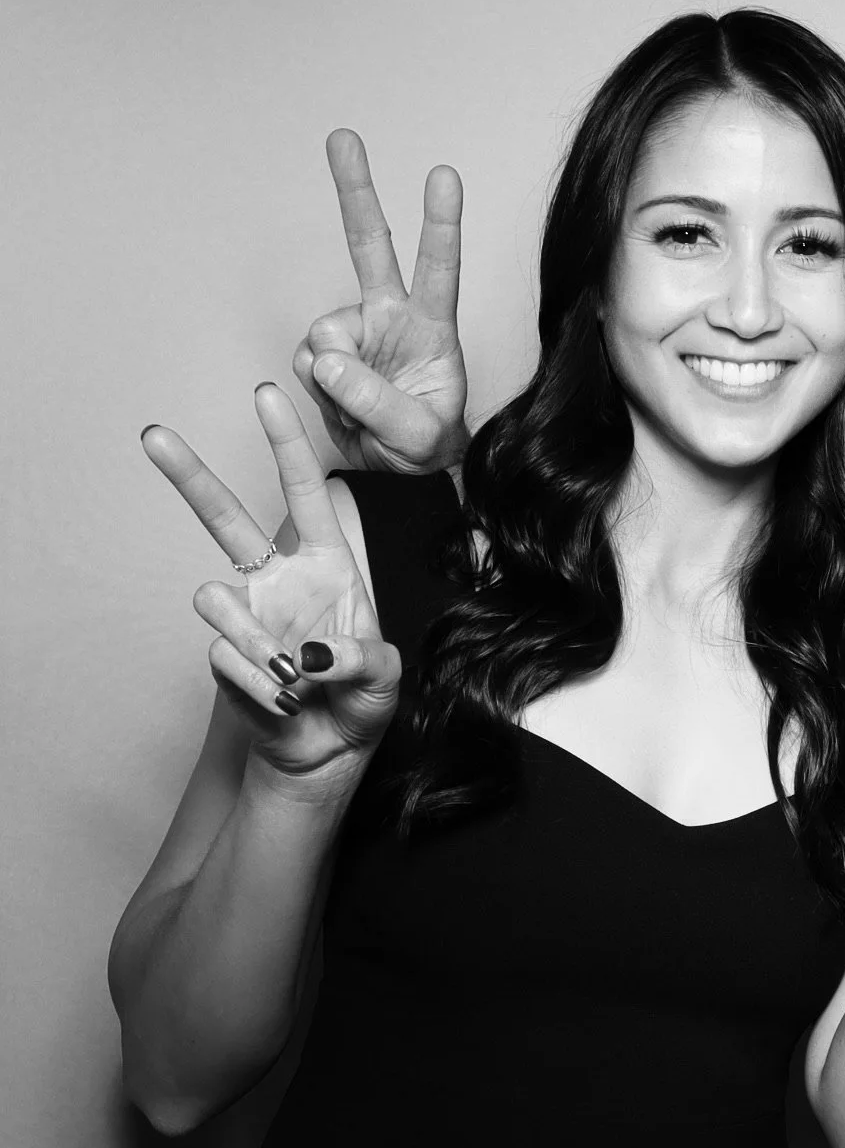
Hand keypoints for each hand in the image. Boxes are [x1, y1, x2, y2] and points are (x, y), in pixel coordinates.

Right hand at [143, 385, 401, 782]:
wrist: (328, 752)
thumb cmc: (362, 701)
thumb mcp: (386, 678)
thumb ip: (361, 660)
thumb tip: (310, 653)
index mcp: (330, 566)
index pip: (307, 494)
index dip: (288, 446)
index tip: (268, 395)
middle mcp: (280, 581)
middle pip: (226, 519)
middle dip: (190, 477)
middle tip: (154, 435)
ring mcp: (247, 616)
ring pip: (214, 600)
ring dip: (258, 643)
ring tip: (296, 680)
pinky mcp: (223, 655)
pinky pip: (225, 658)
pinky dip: (263, 686)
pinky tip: (285, 702)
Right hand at [290, 130, 469, 473]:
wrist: (398, 473)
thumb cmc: (426, 446)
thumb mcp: (418, 435)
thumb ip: (379, 402)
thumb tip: (329, 360)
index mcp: (432, 328)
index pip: (439, 269)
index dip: (440, 223)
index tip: (444, 175)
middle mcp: (390, 317)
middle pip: (370, 245)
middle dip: (354, 190)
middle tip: (343, 136)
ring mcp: (354, 332)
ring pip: (322, 332)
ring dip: (333, 374)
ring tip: (364, 406)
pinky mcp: (323, 354)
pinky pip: (304, 361)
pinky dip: (316, 386)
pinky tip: (340, 402)